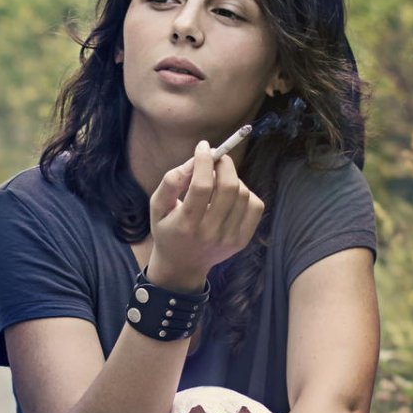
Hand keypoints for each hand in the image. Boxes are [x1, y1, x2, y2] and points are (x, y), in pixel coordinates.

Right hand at [145, 139, 265, 290]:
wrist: (182, 265)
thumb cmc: (168, 229)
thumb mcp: (158, 206)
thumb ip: (170, 181)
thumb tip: (195, 160)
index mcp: (186, 224)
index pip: (201, 186)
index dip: (205, 161)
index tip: (203, 147)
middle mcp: (210, 233)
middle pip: (229, 187)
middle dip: (224, 164)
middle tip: (217, 157)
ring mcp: (229, 238)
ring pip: (243, 194)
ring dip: (233, 178)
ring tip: (219, 180)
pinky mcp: (242, 240)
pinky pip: (255, 206)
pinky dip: (246, 193)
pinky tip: (231, 195)